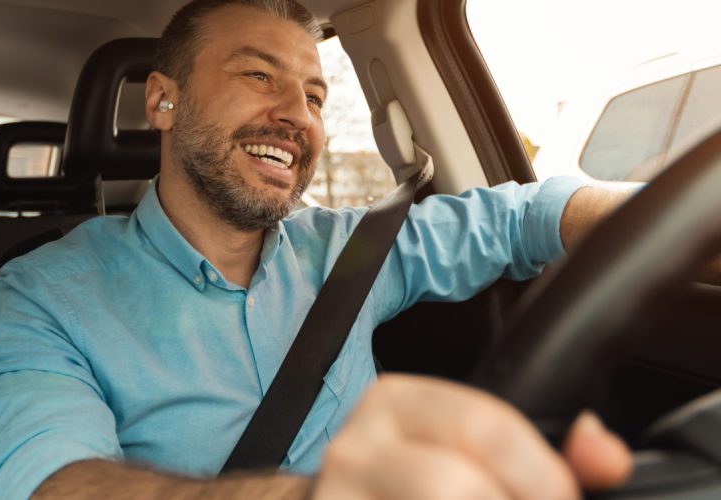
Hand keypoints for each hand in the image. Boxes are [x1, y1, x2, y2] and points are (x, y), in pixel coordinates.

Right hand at [313, 374, 631, 498]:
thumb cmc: (414, 481)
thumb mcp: (471, 451)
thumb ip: (545, 455)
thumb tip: (605, 454)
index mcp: (398, 403)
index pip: (485, 427)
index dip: (542, 476)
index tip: (563, 499)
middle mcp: (357, 446)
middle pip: (455, 486)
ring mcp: (337, 495)